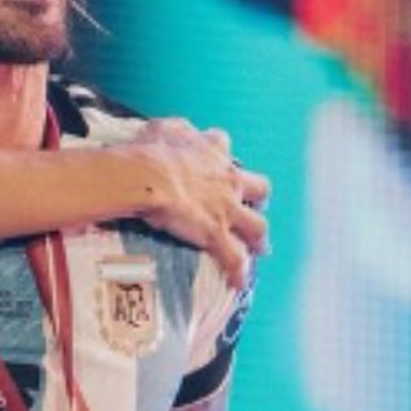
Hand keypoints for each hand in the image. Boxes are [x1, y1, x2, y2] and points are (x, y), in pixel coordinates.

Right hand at [129, 118, 269, 286]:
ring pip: (257, 226)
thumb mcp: (164, 128)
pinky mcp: (217, 234)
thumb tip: (175, 131)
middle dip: (258, 197)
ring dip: (259, 238)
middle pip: (259, 187)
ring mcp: (226, 209)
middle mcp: (228, 180)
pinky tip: (238, 282)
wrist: (149, 176)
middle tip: (253, 205)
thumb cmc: (151, 150)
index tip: (214, 161)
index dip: (220, 156)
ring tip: (260, 248)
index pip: (222, 146)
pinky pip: (234, 258)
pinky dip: (238, 271)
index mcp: (212, 151)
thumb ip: (176, 130)